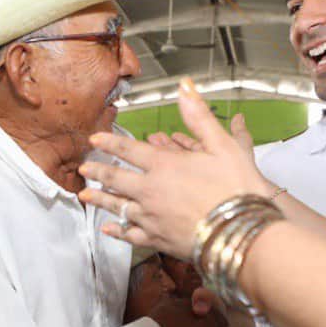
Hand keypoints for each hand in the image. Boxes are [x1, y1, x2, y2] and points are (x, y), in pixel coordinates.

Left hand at [78, 79, 273, 259]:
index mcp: (164, 165)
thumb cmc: (237, 188)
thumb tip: (184, 87)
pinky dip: (117, 230)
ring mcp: (152, 217)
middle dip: (97, 171)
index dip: (110, 142)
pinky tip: (109, 229)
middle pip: (115, 177)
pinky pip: (131, 234)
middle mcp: (151, 190)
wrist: (242, 233)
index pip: (128, 149)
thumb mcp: (222, 145)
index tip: (95, 139)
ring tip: (85, 196)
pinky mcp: (158, 239)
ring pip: (118, 206)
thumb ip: (198, 116)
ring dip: (99, 199)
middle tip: (83, 168)